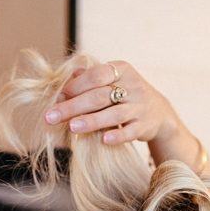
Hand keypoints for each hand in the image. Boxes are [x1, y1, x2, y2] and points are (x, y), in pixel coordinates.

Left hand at [43, 60, 177, 146]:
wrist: (158, 112)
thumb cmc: (124, 95)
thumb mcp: (110, 81)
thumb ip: (88, 80)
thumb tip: (63, 84)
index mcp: (121, 70)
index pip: (95, 75)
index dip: (75, 86)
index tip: (57, 98)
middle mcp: (132, 86)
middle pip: (99, 96)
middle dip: (73, 106)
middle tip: (50, 117)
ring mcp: (140, 106)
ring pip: (114, 114)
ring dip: (91, 121)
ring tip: (72, 128)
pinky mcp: (145, 126)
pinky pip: (131, 131)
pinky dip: (118, 136)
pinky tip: (104, 140)